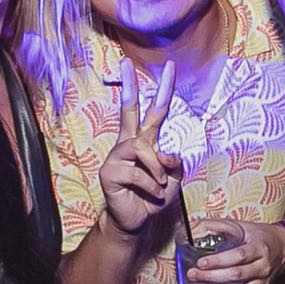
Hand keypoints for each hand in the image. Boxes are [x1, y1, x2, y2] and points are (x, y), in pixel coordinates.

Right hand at [98, 59, 182, 237]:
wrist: (135, 220)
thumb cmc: (153, 196)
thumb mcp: (174, 179)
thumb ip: (175, 162)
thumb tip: (167, 151)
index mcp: (145, 141)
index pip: (153, 111)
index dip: (162, 90)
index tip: (168, 67)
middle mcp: (129, 144)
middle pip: (129, 110)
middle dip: (130, 86)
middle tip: (126, 62)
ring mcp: (116, 156)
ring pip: (142, 148)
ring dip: (157, 168)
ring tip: (160, 184)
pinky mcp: (110, 172)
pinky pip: (139, 173)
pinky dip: (153, 186)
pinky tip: (153, 195)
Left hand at [187, 218, 284, 283]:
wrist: (284, 248)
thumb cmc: (261, 236)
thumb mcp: (243, 226)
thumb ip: (217, 226)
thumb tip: (192, 228)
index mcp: (259, 248)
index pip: (239, 256)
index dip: (218, 260)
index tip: (200, 262)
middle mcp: (262, 268)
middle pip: (237, 276)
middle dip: (211, 277)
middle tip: (193, 275)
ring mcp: (261, 283)